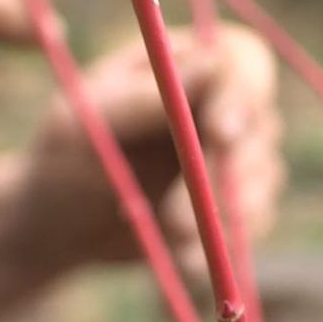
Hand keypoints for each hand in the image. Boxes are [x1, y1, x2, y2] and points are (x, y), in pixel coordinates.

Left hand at [24, 24, 283, 265]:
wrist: (61, 222)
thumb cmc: (63, 157)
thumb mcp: (82, 123)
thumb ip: (140, 98)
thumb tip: (210, 65)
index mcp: (186, 63)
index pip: (242, 64)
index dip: (239, 96)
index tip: (217, 134)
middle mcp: (221, 103)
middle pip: (260, 126)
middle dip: (223, 174)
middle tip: (175, 217)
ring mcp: (235, 155)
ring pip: (261, 180)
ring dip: (218, 216)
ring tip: (166, 237)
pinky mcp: (237, 205)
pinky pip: (250, 225)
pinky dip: (218, 244)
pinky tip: (179, 258)